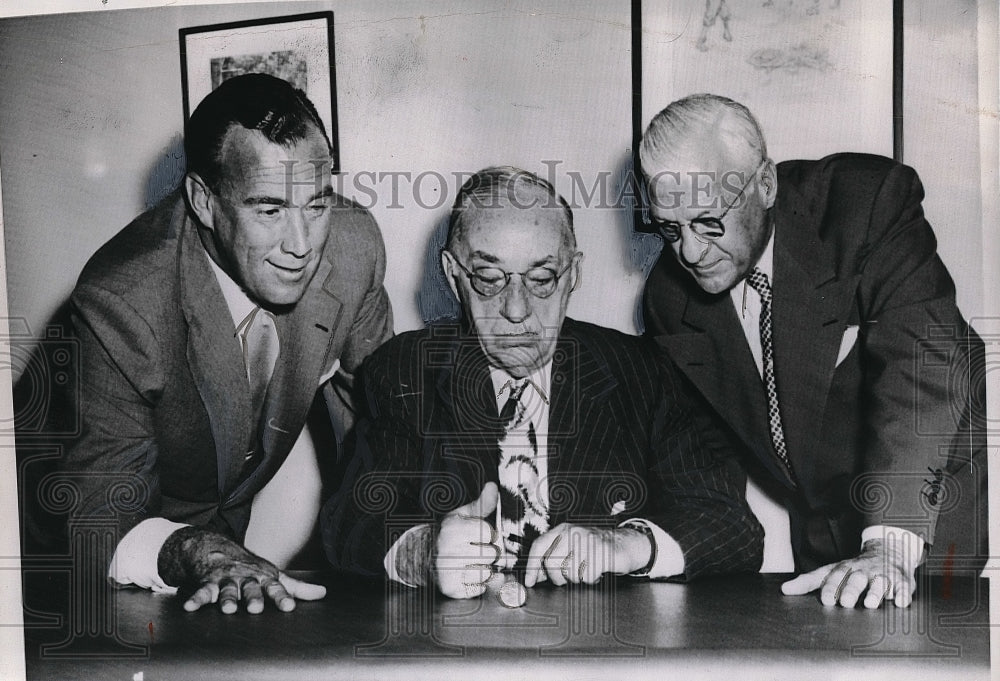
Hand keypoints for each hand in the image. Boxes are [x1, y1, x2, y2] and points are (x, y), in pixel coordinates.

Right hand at [158, 526, 325, 613]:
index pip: (275, 588)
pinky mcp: (208, 583)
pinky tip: (190, 607)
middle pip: (250, 589)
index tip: (289, 607)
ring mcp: (227, 579)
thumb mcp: (273, 575)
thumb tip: (323, 593)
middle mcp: (246, 578)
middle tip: (255, 607)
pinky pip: (201, 592)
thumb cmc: (250, 568)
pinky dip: (196, 599)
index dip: (282, 597)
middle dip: (252, 597)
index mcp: (263, 577)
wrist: (217, 549)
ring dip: (226, 599)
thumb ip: (296, 588)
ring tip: (227, 609)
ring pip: (227, 590)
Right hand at [433, 482, 500, 598]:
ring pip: (486, 572)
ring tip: (472, 562)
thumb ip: (482, 503)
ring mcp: (447, 570)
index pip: (488, 532)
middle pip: (491, 553)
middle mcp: (448, 548)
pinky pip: (479, 588)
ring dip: (485, 569)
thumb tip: (493, 486)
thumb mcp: (462, 515)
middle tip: (477, 550)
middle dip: (489, 553)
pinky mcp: (450, 588)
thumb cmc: (449, 534)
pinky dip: (478, 584)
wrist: (422, 557)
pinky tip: (467, 575)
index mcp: (452, 528)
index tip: (481, 536)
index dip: (489, 535)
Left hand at [523, 523, 650, 586]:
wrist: (626, 544)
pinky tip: (597, 571)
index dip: (532, 566)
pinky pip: (587, 577)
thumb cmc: (596, 549)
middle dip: (558, 577)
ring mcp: (588, 541)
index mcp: (563, 530)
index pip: (539, 546)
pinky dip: (592, 579)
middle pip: (551, 563)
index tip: (530, 582)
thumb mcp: (572, 549)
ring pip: (570, 572)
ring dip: (578, 578)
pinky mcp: (602, 552)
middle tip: (569, 578)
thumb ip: (553, 561)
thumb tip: (534, 577)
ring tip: (587, 570)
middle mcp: (573, 532)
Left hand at [780, 538, 916, 607]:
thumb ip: (809, 582)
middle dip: (851, 590)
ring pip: (880, 582)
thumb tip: (784, 590)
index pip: (836, 576)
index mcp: (845, 569)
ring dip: (875, 592)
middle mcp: (863, 570)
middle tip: (847, 602)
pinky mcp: (902, 580)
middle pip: (857, 579)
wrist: (888, 551)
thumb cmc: (854, 568)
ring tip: (870, 604)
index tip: (826, 600)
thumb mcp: (831, 571)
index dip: (831, 588)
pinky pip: (904, 586)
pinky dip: (903, 594)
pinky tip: (900, 602)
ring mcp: (883, 574)